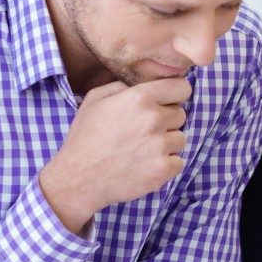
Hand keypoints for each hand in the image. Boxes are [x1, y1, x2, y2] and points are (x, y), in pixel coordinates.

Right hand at [40, 77, 191, 233]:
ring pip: (180, 139)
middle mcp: (154, 119)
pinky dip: (166, 165)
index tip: (168, 102)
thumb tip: (145, 84)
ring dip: (167, 144)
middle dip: (167, 121)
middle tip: (144, 132)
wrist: (79, 178)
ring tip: (142, 150)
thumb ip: (123, 86)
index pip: (182, 87)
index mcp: (139, 98)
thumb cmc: (85, 138)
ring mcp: (161, 145)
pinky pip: (178, 162)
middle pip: (181, 114)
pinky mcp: (164, 169)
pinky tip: (146, 165)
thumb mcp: (95, 100)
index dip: (175, 95)